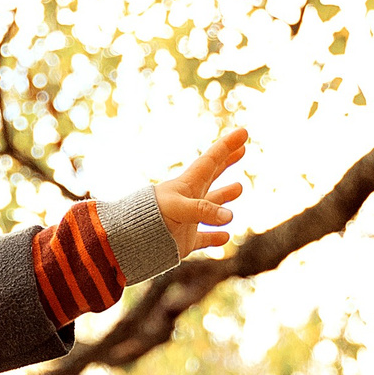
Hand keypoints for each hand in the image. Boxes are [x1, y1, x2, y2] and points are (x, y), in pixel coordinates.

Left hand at [155, 127, 246, 256]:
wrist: (130, 242)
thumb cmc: (150, 218)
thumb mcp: (178, 208)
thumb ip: (204, 210)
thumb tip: (229, 216)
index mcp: (187, 185)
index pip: (211, 160)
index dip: (227, 146)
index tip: (243, 132)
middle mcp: (189, 199)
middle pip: (212, 175)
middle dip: (227, 162)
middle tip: (242, 149)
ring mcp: (187, 220)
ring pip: (211, 206)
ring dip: (224, 196)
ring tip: (239, 187)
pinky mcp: (185, 241)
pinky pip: (204, 238)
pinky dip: (215, 237)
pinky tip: (225, 237)